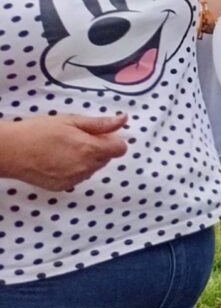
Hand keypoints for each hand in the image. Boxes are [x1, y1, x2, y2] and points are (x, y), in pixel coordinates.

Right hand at [0, 113, 127, 190]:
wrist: (10, 151)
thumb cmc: (39, 132)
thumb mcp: (71, 121)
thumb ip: (100, 124)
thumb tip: (123, 120)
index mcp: (91, 149)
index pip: (120, 149)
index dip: (112, 140)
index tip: (99, 134)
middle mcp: (86, 167)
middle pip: (106, 158)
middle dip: (98, 148)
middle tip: (77, 138)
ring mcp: (74, 179)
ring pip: (92, 169)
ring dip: (86, 160)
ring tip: (63, 149)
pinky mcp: (62, 187)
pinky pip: (78, 177)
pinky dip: (73, 170)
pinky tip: (57, 160)